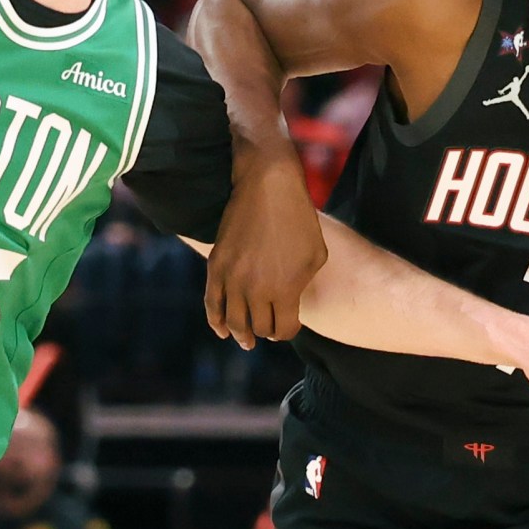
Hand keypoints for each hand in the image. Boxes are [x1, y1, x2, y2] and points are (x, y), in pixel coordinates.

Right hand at [205, 153, 325, 348]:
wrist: (268, 187)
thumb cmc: (299, 220)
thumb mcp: (316, 256)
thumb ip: (303, 286)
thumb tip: (289, 306)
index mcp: (285, 290)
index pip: (283, 330)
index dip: (288, 331)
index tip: (289, 325)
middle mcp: (256, 290)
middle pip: (259, 328)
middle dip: (267, 330)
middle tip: (270, 328)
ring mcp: (233, 279)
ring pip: (234, 322)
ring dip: (241, 334)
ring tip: (246, 340)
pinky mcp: (216, 266)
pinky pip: (212, 304)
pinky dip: (216, 321)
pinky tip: (222, 331)